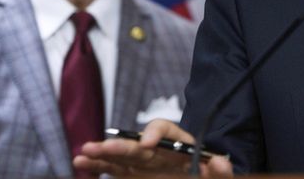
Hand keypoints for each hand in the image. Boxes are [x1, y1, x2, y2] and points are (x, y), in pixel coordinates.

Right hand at [73, 119, 232, 176]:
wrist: (201, 172)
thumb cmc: (207, 169)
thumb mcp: (217, 170)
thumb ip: (221, 170)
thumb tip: (220, 163)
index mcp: (178, 143)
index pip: (164, 129)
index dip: (154, 132)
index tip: (147, 144)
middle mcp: (157, 149)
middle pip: (137, 145)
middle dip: (121, 147)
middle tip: (103, 146)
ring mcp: (144, 162)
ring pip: (122, 157)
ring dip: (103, 155)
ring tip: (85, 152)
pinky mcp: (135, 174)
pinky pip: (117, 170)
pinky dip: (100, 167)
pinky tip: (82, 163)